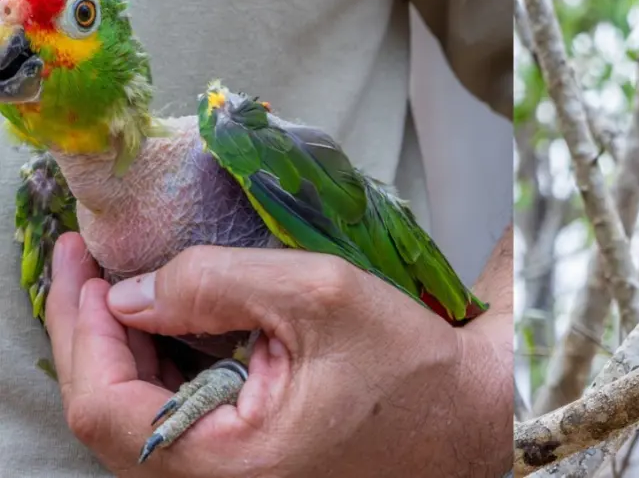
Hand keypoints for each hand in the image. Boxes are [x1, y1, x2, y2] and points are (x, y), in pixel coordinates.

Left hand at [46, 231, 512, 476]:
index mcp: (231, 465)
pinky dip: (166, 368)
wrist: (472, 418)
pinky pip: (180, 423)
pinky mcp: (250, 466)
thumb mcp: (319, 299)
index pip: (107, 406)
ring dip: (127, 349)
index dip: (82, 329)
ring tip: (126, 286)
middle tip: (91, 266)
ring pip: (142, 419)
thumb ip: (217, 283)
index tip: (82, 265)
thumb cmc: (414, 370)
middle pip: (113, 414)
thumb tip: (132, 292)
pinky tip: (175, 324)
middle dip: (94, 333)